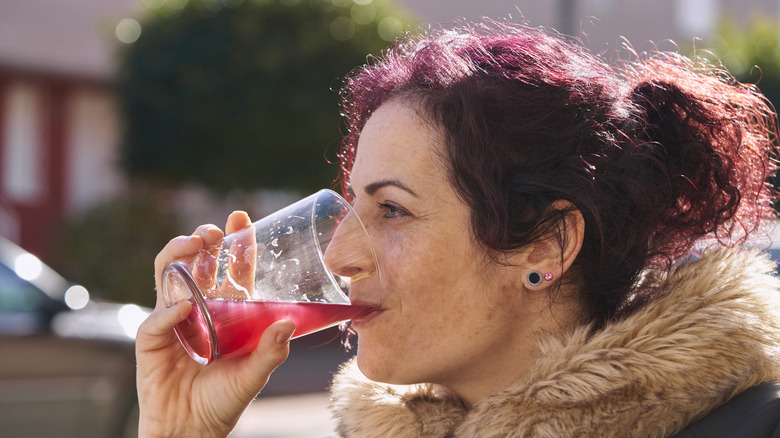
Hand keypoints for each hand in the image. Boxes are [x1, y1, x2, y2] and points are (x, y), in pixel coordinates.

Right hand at [136, 211, 295, 436]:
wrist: (191, 430)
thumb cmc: (224, 400)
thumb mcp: (255, 374)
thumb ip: (273, 351)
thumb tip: (290, 323)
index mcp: (225, 310)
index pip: (231, 268)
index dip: (236, 242)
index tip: (241, 217)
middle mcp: (198, 308)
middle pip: (197, 262)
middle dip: (204, 239)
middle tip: (215, 230)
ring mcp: (172, 320)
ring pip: (169, 275)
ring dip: (180, 255)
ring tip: (196, 243)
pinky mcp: (151, 340)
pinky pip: (158, 318)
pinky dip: (171, 310)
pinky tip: (186, 307)